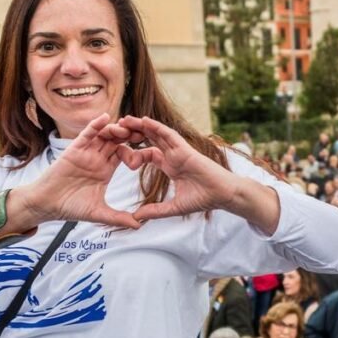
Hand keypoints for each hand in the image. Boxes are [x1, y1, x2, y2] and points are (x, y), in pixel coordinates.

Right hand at [13, 114, 139, 228]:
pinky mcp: (74, 150)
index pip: (125, 154)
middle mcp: (97, 159)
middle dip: (130, 135)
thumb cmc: (71, 207)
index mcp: (106, 170)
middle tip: (144, 133)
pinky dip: (95, 125)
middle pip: (117, 141)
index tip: (151, 152)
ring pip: (104, 135)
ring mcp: (86, 153)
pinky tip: (105, 118)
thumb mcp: (99, 213)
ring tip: (127, 128)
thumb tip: (139, 226)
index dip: (137, 151)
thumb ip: (119, 218)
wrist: (47, 205)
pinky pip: (86, 134)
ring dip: (116, 129)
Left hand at [108, 116, 247, 221]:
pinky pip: (169, 134)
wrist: (222, 195)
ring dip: (141, 126)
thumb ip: (155, 211)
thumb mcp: (173, 207)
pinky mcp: (186, 149)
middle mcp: (173, 155)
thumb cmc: (204, 199)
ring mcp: (179, 151)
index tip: (118, 153)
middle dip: (134, 133)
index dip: (134, 153)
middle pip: (150, 140)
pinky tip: (143, 120)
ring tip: (124, 119)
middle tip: (115, 128)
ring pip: (157, 134)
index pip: (148, 154)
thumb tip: (136, 218)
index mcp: (170, 166)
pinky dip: (156, 127)